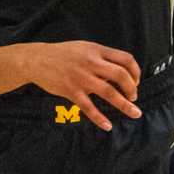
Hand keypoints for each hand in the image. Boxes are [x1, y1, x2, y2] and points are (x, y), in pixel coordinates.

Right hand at [23, 41, 141, 131]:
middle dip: (132, 89)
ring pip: (109, 93)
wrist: (37, 59)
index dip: (135, 71)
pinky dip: (100, 118)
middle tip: (134, 98)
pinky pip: (89, 108)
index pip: (125, 58)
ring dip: (125, 105)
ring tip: (135, 113)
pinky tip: (108, 126)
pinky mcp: (71, 91)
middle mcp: (91, 63)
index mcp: (97, 50)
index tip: (136, 81)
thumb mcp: (85, 48)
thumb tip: (121, 72)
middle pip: (121, 75)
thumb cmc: (63, 54)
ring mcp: (81, 78)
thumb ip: (101, 57)